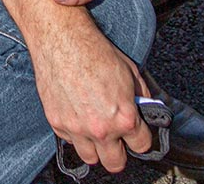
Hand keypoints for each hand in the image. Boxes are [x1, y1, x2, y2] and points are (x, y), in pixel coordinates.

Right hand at [32, 26, 152, 173]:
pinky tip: (78, 114)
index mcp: (124, 118)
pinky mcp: (57, 123)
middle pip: (115, 164)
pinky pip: (70, 140)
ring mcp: (77, 129)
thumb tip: (146, 110)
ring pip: (91, 158)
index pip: (141, 146)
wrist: (62, 40)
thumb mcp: (131, 72)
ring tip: (97, 131)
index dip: (141, 138)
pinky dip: (76, 133)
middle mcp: (101, 129)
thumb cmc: (95, 51)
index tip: (137, 133)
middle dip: (120, 152)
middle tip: (118, 139)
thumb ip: (141, 97)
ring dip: (96, 148)